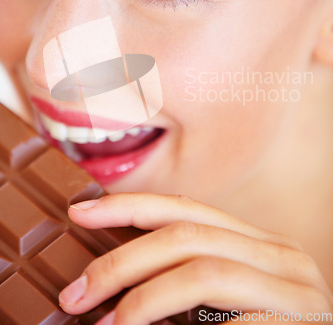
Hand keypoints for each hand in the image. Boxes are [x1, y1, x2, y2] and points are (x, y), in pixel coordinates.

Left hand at [59, 193, 332, 324]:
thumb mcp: (227, 296)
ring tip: (104, 323)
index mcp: (259, 242)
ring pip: (202, 269)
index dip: (130, 206)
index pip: (187, 208)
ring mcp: (295, 288)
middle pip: (187, 234)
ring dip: (143, 297)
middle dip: (122, 259)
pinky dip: (176, 324)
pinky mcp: (299, 322)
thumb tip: (119, 273)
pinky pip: (229, 317)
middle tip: (76, 292)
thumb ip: (189, 274)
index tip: (81, 212)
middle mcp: (281, 254)